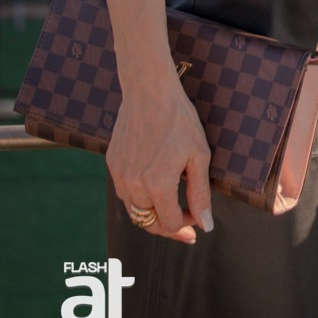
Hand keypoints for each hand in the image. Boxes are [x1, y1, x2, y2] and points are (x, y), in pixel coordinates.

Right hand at [107, 75, 213, 244]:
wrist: (149, 90)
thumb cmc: (178, 119)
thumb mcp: (198, 156)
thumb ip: (200, 194)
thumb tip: (205, 225)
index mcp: (157, 184)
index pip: (169, 223)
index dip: (186, 224)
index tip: (196, 216)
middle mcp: (133, 184)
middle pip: (148, 222)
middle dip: (168, 226)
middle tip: (186, 227)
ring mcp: (119, 174)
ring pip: (134, 210)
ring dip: (152, 213)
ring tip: (170, 207)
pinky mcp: (112, 163)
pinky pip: (124, 191)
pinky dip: (138, 196)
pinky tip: (153, 187)